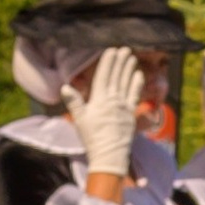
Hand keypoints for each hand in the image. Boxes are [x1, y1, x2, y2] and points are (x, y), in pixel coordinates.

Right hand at [67, 48, 140, 180]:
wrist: (109, 155)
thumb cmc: (92, 138)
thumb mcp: (80, 119)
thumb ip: (74, 102)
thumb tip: (65, 87)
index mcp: (99, 99)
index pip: (103, 76)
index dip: (108, 62)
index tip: (111, 50)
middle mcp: (112, 100)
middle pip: (116, 77)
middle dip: (120, 62)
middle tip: (125, 49)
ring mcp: (123, 107)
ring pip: (126, 83)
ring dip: (129, 69)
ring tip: (132, 57)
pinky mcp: (131, 114)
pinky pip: (135, 95)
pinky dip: (137, 84)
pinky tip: (139, 75)